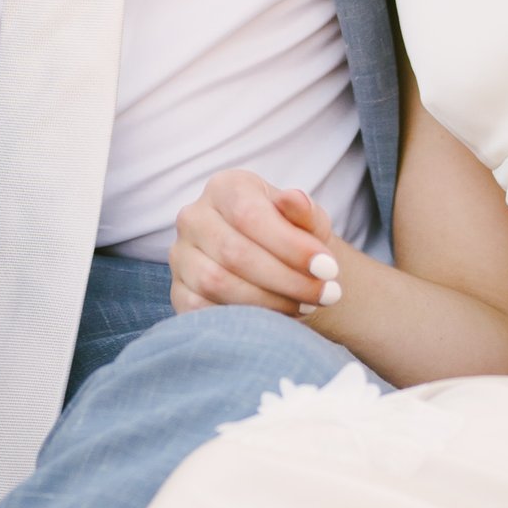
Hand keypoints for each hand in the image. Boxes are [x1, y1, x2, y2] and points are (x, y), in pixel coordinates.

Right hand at [170, 171, 350, 317]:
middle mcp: (194, 217)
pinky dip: (243, 319)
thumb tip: (295, 200)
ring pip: (217, 283)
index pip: (249, 214)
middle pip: (234, 252)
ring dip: (269, 302)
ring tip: (307, 307)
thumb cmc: (292, 238)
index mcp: (225, 187)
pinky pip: (202, 310)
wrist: (275, 265)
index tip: (329, 268)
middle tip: (327, 295)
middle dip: (287, 279)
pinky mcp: (178, 291)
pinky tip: (277, 320)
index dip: (291, 245)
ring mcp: (181, 256)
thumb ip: (304, 212)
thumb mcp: (307, 221)